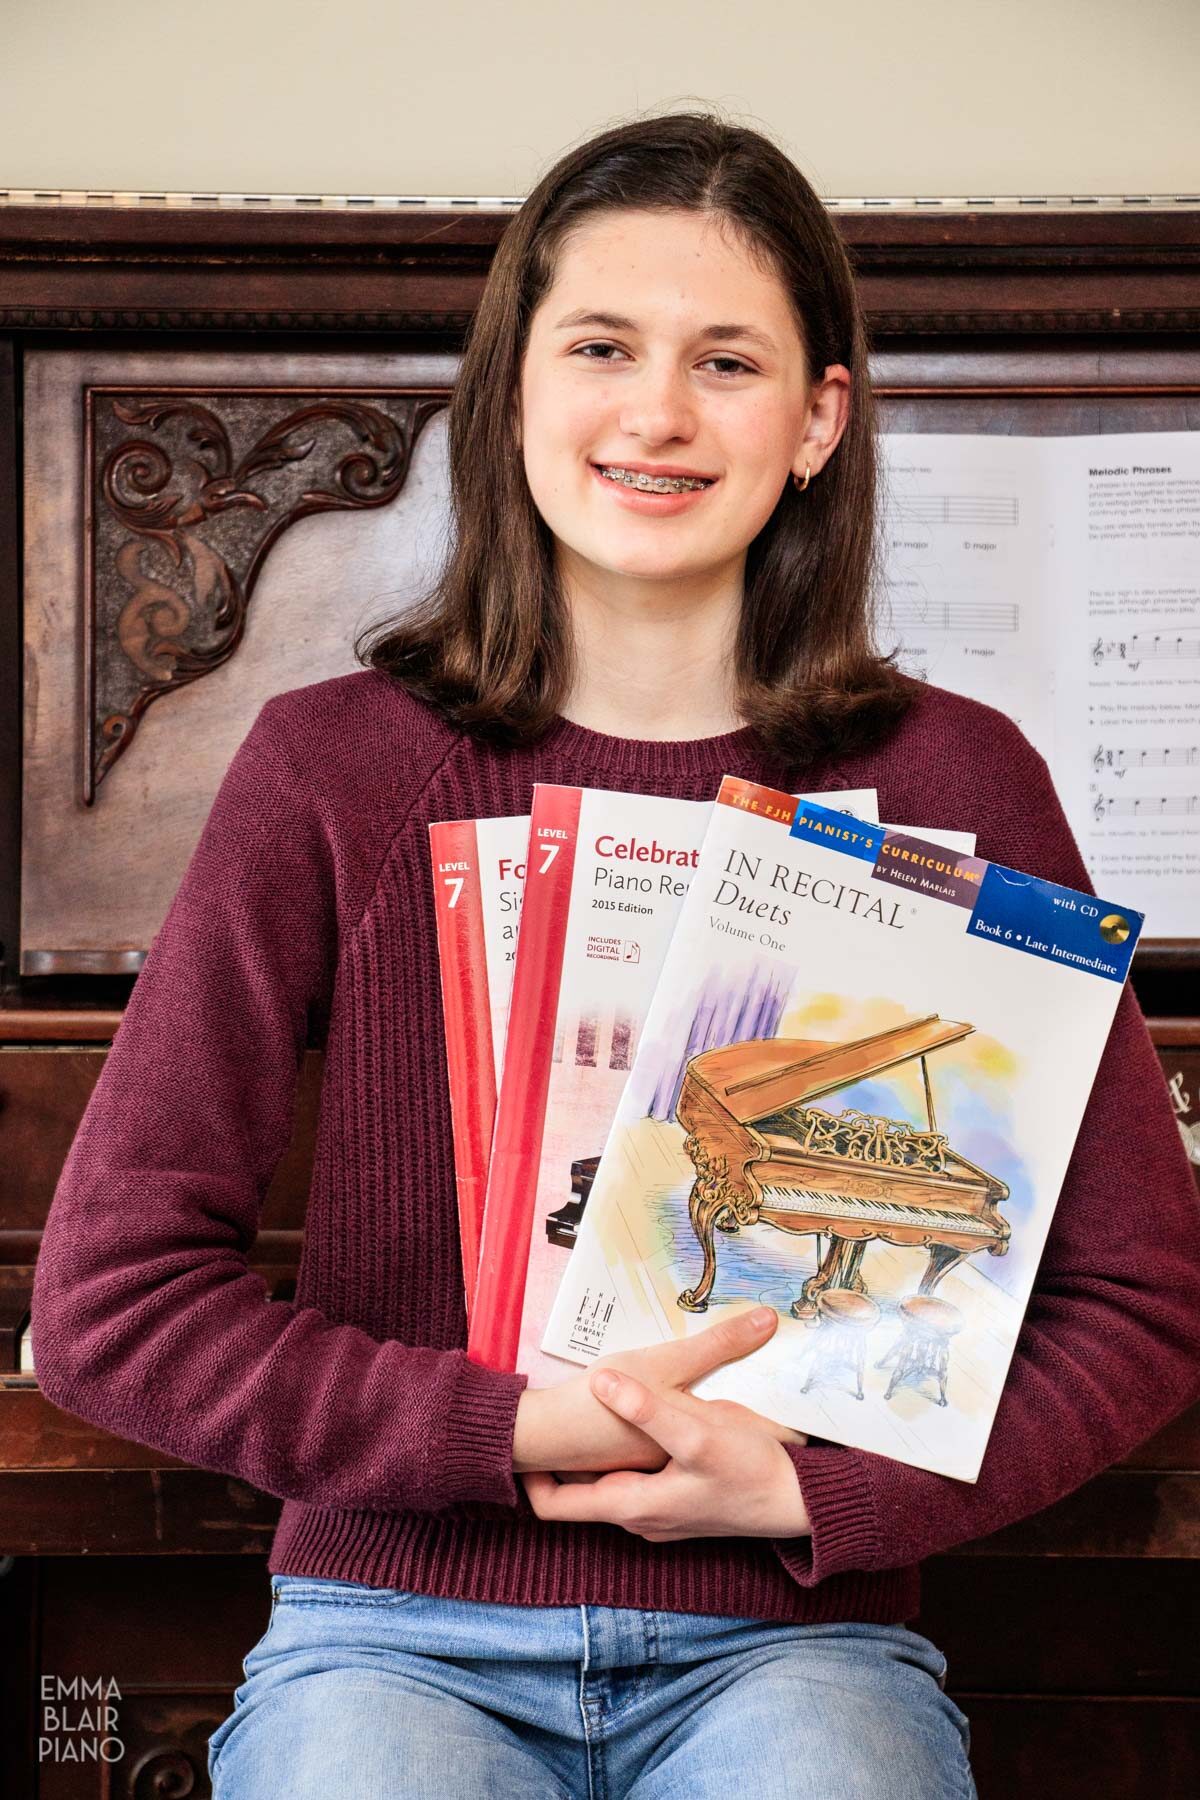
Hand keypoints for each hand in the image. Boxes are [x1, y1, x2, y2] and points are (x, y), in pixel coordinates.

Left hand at [519, 1311, 811, 1541]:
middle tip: (551, 1406)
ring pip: (608, 1482)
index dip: (528, 1474)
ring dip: (596, 1451)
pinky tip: (640, 1419)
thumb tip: (601, 1382)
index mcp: (630, 1505)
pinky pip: (636, 1478)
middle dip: (560, 1455)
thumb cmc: (750, 1469)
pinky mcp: (681, 1499)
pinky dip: (626, 1452)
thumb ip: (647, 1409)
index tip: (521, 1437)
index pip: (552, 1506)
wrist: (800, 1501)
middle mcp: (639, 1517)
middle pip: (576, 1490)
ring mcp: (661, 1512)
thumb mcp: (697, 1432)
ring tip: (588, 1404)